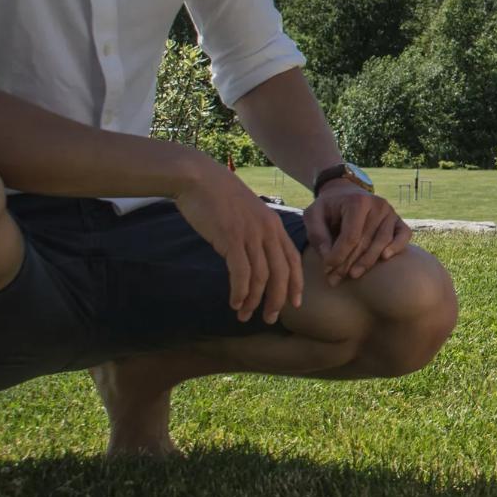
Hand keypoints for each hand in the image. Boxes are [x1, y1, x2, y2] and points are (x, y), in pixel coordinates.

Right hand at [175, 163, 302, 323]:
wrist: (200, 178)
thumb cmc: (220, 197)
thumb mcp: (248, 214)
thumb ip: (256, 233)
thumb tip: (255, 257)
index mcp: (274, 225)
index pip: (293, 259)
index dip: (296, 284)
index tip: (294, 304)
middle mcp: (268, 231)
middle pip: (281, 273)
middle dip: (277, 300)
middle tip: (268, 318)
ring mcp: (251, 234)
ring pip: (261, 277)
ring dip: (254, 300)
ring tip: (245, 314)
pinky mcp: (231, 238)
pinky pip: (241, 272)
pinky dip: (240, 291)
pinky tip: (235, 302)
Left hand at [303, 180, 411, 285]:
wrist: (345, 193)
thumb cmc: (328, 207)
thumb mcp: (313, 215)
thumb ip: (317, 234)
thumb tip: (328, 256)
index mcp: (357, 202)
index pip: (350, 236)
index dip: (339, 256)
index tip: (326, 269)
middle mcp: (378, 205)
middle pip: (366, 242)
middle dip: (349, 263)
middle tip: (335, 279)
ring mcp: (390, 212)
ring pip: (383, 242)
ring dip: (367, 262)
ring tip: (353, 275)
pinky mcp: (398, 220)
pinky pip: (404, 235)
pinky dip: (397, 247)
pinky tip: (385, 257)